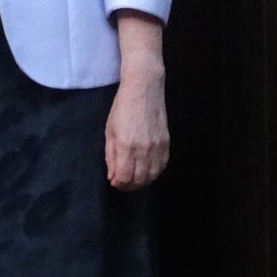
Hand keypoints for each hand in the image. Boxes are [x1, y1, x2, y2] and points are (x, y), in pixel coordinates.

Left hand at [105, 72, 168, 190]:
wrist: (144, 90)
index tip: (114, 181)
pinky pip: (162, 166)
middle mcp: (143, 149)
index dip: (118, 184)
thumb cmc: (122, 109)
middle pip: (139, 180)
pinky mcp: (166, 143)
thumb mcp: (110, 132)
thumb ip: (111, 156)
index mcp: (126, 146)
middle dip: (129, 186)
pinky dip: (154, 173)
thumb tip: (113, 177)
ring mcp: (157, 147)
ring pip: (152, 176)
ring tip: (134, 178)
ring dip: (142, 181)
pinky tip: (147, 170)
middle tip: (123, 182)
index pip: (124, 177)